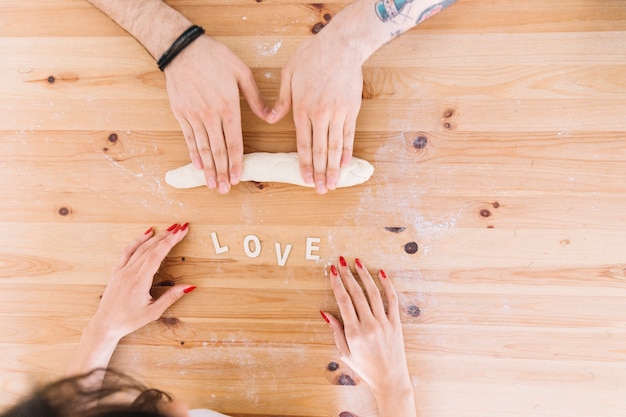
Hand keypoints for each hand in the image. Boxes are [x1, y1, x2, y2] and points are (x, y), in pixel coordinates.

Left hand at [90, 223, 194, 340]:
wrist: (105, 324)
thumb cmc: (128, 320)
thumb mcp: (153, 312)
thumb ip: (171, 297)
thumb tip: (189, 286)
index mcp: (138, 282)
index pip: (156, 256)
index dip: (169, 242)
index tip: (180, 232)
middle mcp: (129, 273)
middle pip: (150, 248)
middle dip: (167, 236)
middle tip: (181, 227)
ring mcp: (122, 270)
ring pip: (140, 248)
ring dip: (156, 237)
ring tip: (169, 229)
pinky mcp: (117, 271)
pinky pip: (128, 251)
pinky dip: (138, 240)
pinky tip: (147, 233)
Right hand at [165, 36, 268, 193]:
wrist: (182, 49)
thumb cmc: (214, 57)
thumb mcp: (241, 72)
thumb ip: (256, 97)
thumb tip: (269, 117)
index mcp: (229, 107)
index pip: (234, 142)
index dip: (236, 162)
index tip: (238, 177)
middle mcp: (211, 116)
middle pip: (218, 151)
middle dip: (221, 172)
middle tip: (224, 190)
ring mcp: (194, 116)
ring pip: (203, 148)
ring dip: (208, 169)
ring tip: (211, 184)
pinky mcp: (181, 114)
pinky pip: (189, 138)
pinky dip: (194, 154)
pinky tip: (198, 166)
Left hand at [266, 31, 363, 193]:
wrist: (341, 45)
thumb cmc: (312, 56)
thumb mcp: (289, 74)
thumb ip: (280, 100)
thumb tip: (269, 119)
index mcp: (302, 108)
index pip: (303, 143)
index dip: (304, 164)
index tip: (305, 179)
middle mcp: (320, 115)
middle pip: (320, 150)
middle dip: (320, 173)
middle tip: (320, 190)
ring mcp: (338, 113)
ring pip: (335, 147)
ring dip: (334, 168)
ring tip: (333, 184)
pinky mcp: (351, 110)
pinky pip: (349, 135)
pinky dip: (347, 151)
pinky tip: (346, 165)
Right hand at [322, 257, 415, 416]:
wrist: (390, 380)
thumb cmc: (365, 368)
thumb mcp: (345, 353)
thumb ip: (336, 331)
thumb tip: (325, 313)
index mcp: (354, 333)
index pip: (343, 301)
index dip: (337, 284)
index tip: (332, 271)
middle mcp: (369, 325)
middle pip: (356, 294)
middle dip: (347, 275)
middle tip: (341, 262)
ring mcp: (384, 323)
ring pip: (373, 293)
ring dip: (364, 276)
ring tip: (358, 262)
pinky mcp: (396, 324)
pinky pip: (392, 300)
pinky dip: (387, 285)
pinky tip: (381, 274)